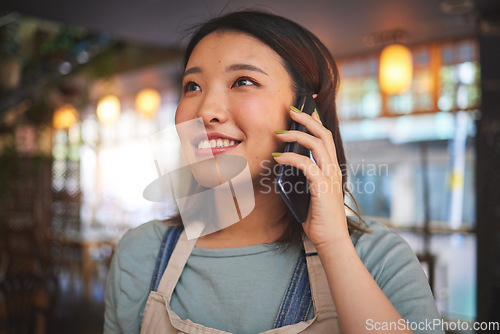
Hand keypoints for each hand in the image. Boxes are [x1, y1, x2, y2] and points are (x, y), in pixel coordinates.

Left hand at [273, 106, 349, 248]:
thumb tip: (284, 165)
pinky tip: (278, 158)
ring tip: (280, 133)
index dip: (316, 120)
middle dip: (307, 119)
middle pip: (323, 134)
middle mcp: (334, 169)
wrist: (330, 239)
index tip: (304, 108)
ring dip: (297, 135)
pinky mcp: (323, 187)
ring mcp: (330, 177)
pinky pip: (307, 165)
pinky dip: (291, 158)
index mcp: (331, 169)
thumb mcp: (308, 192)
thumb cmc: (318, 218)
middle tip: (290, 110)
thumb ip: (302, 177)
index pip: (325, 138)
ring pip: (317, 144)